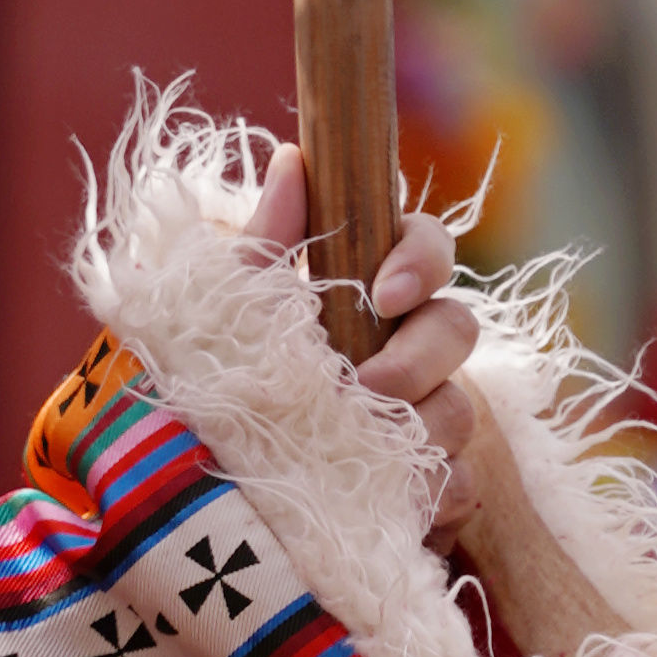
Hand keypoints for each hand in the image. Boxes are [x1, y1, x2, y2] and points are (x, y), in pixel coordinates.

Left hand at [249, 141, 484, 474]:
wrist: (196, 494)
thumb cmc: (216, 386)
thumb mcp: (231, 312)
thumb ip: (268, 241)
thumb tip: (294, 157)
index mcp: (366, 294)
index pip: (428, 246)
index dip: (422, 260)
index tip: (382, 293)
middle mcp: (407, 350)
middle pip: (458, 329)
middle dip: (418, 357)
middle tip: (363, 386)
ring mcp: (424, 419)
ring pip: (460, 412)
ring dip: (414, 431)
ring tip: (355, 452)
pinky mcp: (430, 488)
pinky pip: (458, 485)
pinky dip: (423, 495)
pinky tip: (378, 498)